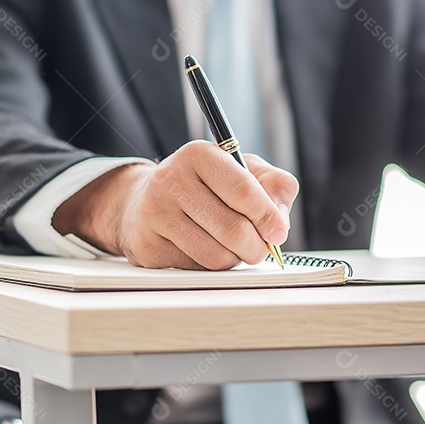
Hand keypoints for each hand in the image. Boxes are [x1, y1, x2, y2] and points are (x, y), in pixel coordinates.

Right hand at [53, 141, 298, 268]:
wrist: (144, 201)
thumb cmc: (204, 186)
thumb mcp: (243, 171)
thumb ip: (275, 185)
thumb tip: (280, 218)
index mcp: (199, 154)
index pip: (242, 190)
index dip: (268, 217)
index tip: (278, 232)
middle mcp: (172, 179)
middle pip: (233, 229)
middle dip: (257, 247)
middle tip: (260, 248)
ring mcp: (155, 213)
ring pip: (216, 255)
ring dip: (235, 259)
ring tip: (232, 247)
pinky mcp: (148, 244)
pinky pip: (196, 268)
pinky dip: (211, 266)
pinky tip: (205, 249)